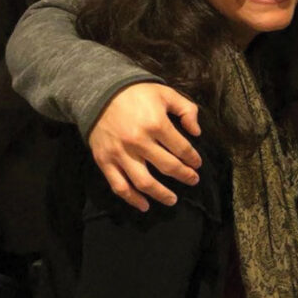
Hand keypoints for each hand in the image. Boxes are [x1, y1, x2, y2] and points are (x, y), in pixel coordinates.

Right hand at [88, 82, 202, 210]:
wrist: (99, 92)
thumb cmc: (137, 93)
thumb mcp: (166, 93)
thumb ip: (186, 110)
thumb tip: (197, 132)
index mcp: (156, 124)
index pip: (182, 148)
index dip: (193, 159)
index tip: (197, 164)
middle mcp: (139, 141)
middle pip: (167, 167)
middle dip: (184, 176)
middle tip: (192, 180)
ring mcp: (120, 153)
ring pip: (144, 182)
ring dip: (161, 194)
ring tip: (172, 200)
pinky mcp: (105, 161)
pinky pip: (119, 185)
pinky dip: (132, 199)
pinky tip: (144, 205)